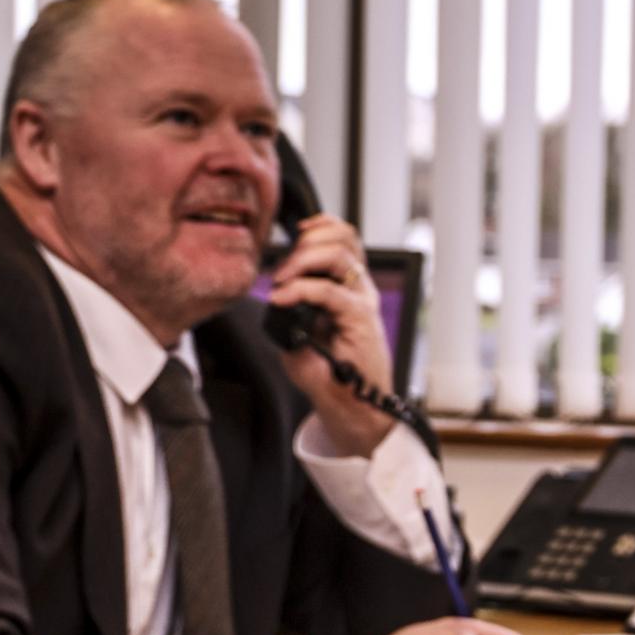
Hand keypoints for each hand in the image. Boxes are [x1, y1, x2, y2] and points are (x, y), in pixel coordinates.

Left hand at [269, 213, 396, 456]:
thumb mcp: (301, 334)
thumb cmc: (331, 375)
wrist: (352, 407)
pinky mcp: (361, 319)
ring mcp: (362, 301)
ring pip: (339, 253)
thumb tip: (272, 292)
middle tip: (280, 266)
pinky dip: (300, 290)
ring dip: (303, 258)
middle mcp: (359, 288)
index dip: (317, 227)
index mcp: (349, 286)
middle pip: (342, 236)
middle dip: (305, 242)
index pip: (341, 238)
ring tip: (282, 278)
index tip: (289, 235)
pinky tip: (282, 298)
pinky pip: (329, 291)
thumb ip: (291, 310)